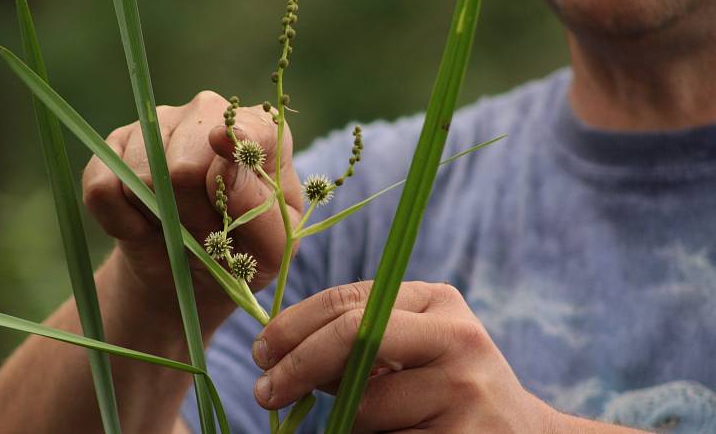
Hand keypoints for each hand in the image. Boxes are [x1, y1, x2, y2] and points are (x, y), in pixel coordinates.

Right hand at [82, 91, 302, 300]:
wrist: (192, 274)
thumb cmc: (244, 253)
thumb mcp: (269, 246)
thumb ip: (259, 207)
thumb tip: (225, 165)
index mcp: (259, 131)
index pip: (243, 135)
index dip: (230, 173)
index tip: (224, 201)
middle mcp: (208, 112)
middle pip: (184, 166)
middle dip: (192, 213)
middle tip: (205, 231)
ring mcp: (159, 123)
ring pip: (142, 175)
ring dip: (158, 217)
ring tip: (178, 226)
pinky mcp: (115, 145)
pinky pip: (102, 186)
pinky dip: (120, 220)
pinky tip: (142, 224)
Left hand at [252, 281, 555, 432]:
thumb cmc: (452, 387)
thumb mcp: (417, 347)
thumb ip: (362, 340)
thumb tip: (280, 353)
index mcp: (440, 302)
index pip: (348, 302)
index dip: (293, 326)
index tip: (261, 352)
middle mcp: (457, 338)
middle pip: (353, 337)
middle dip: (296, 365)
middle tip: (263, 392)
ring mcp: (463, 393)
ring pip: (363, 407)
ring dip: (344, 420)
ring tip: (372, 422)